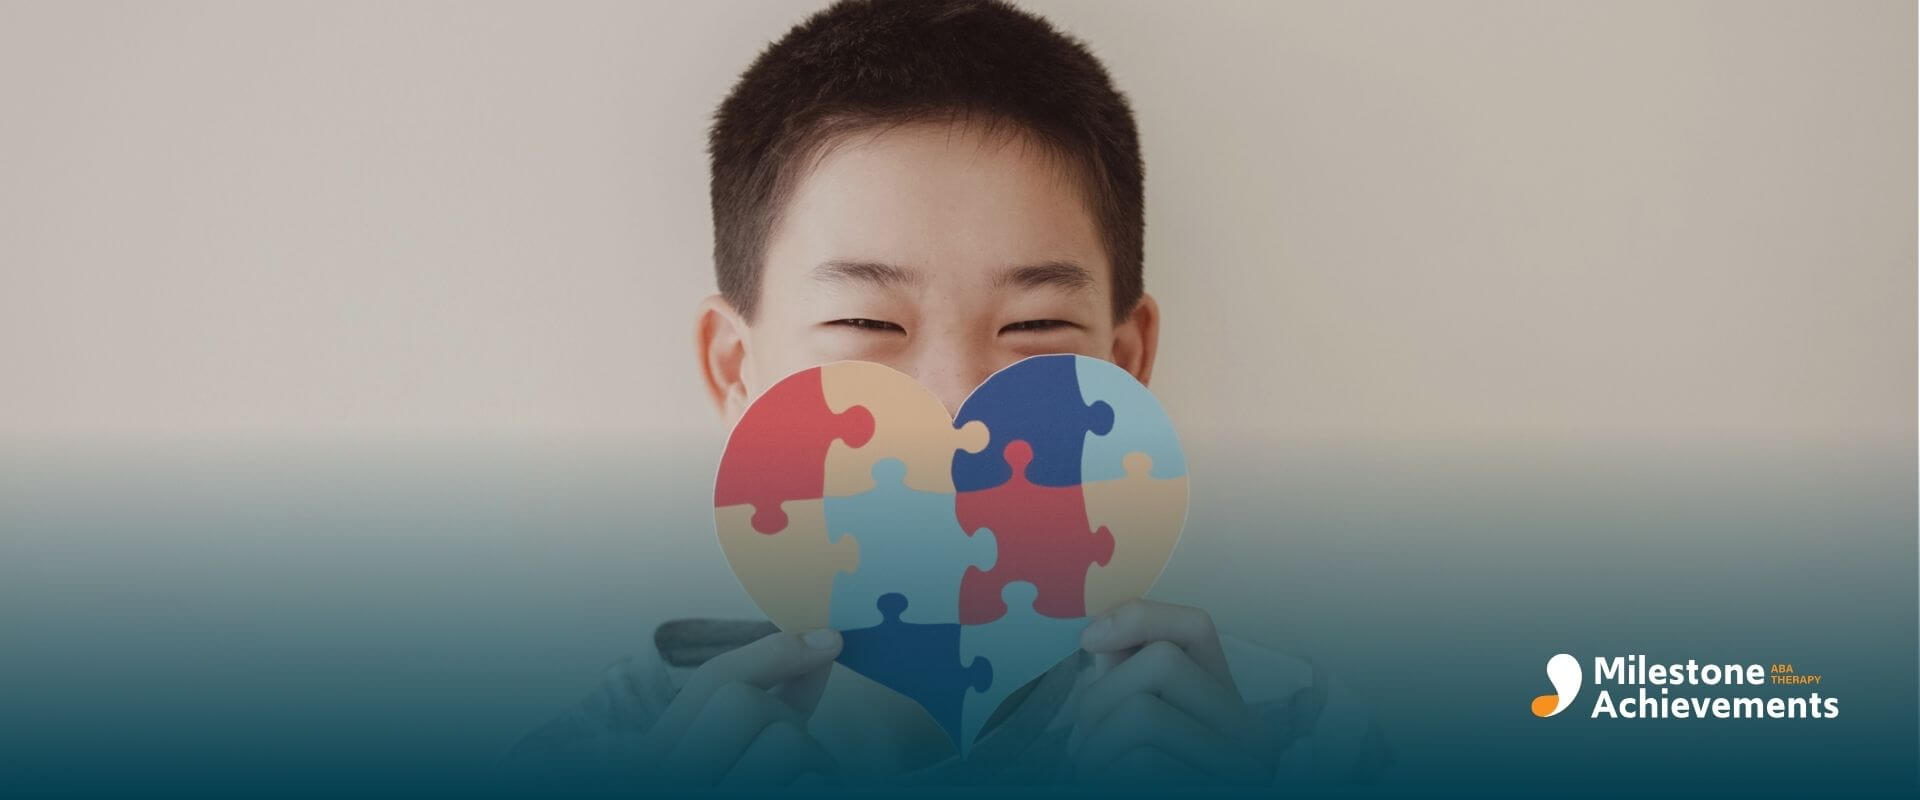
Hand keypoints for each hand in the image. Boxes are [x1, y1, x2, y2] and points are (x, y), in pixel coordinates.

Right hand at [627, 628, 842, 785]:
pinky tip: (806, 796)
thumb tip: (820, 646)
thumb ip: (770, 706)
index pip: (713, 684)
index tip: (830, 640)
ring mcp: (714, 799)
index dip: (775, 651)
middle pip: (744, 704)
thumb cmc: (730, 794)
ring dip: (814, 764)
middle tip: (794, 764)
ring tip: (796, 789)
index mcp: (655, 763)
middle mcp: (673, 780)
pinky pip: (811, 785)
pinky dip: (824, 785)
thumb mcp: (730, 761)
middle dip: (787, 722)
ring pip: (788, 741)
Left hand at [1069, 600, 1278, 784]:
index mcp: (1233, 710)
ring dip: (1093, 743)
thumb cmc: (1137, 786)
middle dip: (1099, 697)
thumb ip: (1126, 677)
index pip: (1196, 627)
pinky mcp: (1210, 792)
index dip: (1138, 616)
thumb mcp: (1137, 724)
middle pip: (1161, 662)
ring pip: (1142, 712)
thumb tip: (1098, 634)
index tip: (1086, 641)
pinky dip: (1105, 775)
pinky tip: (1108, 789)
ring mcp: (1238, 772)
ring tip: (1092, 772)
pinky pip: (1142, 763)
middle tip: (1084, 745)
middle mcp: (1251, 738)